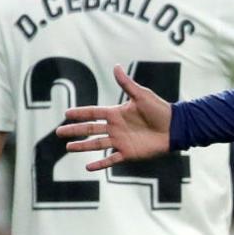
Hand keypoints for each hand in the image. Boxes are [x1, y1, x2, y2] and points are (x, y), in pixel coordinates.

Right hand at [56, 65, 171, 170]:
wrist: (175, 127)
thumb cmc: (160, 110)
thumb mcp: (142, 95)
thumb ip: (127, 84)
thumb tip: (115, 66)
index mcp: (117, 113)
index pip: (94, 113)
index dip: (80, 113)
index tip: (66, 113)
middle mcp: (116, 127)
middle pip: (90, 129)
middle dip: (75, 130)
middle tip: (58, 132)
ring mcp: (121, 141)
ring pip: (97, 144)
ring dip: (82, 146)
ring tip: (68, 147)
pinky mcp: (129, 153)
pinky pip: (111, 159)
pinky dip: (100, 163)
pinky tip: (88, 167)